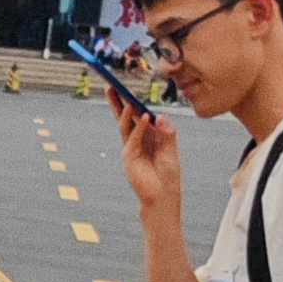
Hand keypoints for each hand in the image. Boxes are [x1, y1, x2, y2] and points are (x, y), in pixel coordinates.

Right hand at [111, 88, 182, 214]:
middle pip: (124, 117)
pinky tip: (145, 118)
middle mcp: (136, 140)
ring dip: (125, 112)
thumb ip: (167, 132)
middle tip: (110, 86)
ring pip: (125, 125)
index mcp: (146, 135)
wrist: (163, 195)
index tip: (125, 87)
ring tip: (126, 99)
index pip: (136, 114)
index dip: (130, 101)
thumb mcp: (171, 149)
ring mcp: (131, 148)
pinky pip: (134, 139)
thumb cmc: (168, 174)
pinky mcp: (130, 158)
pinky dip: (139, 128)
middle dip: (117, 102)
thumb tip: (159, 117)